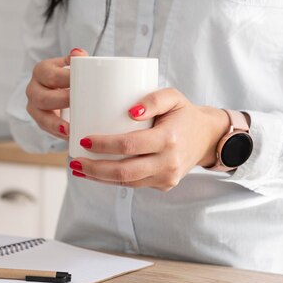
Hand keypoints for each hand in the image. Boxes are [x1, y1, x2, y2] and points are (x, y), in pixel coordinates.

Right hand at [25, 48, 88, 139]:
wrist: (63, 88)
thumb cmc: (71, 77)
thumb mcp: (73, 66)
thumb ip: (77, 61)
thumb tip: (79, 54)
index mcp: (42, 71)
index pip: (51, 75)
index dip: (65, 80)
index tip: (80, 84)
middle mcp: (34, 88)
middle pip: (43, 98)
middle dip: (61, 102)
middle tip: (79, 103)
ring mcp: (34, 107)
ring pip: (41, 117)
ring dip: (56, 124)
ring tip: (70, 130)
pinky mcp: (40, 121)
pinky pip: (46, 130)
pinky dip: (58, 134)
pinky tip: (69, 137)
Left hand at [68, 88, 229, 191]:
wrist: (207, 137)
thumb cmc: (184, 113)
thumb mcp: (173, 97)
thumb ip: (153, 99)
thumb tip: (130, 112)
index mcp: (169, 140)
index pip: (129, 146)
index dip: (103, 145)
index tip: (83, 139)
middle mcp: (168, 163)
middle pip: (124, 172)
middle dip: (94, 168)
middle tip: (74, 160)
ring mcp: (167, 178)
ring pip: (126, 183)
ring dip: (99, 178)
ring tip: (79, 168)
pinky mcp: (164, 185)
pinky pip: (134, 185)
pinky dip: (112, 180)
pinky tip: (96, 173)